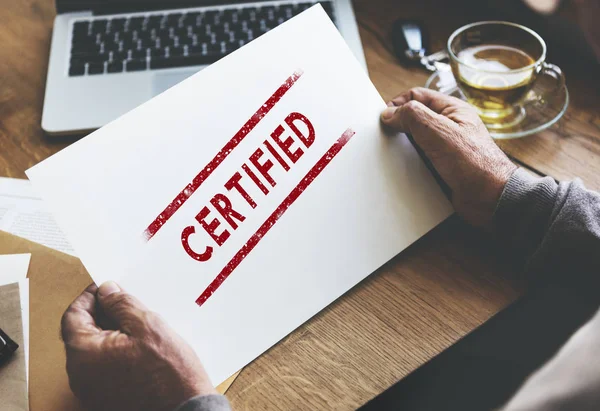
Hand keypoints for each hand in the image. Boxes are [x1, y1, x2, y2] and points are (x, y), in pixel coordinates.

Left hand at [61, 282, 215, 410]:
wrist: (186, 407)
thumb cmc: (169, 373)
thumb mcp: (147, 324)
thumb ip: (121, 303)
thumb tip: (107, 291)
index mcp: (83, 355)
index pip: (73, 315)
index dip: (90, 296)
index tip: (107, 287)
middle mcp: (81, 375)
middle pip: (82, 332)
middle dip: (102, 314)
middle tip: (127, 303)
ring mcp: (92, 389)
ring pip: (94, 349)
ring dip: (111, 332)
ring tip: (138, 324)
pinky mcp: (106, 397)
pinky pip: (104, 365)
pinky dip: (116, 350)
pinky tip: (140, 345)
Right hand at [381, 88, 516, 227]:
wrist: (490, 199)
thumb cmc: (475, 164)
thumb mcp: (439, 132)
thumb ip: (413, 116)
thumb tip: (390, 113)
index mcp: (452, 110)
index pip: (417, 96)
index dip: (397, 104)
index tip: (384, 118)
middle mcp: (448, 127)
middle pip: (414, 118)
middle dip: (397, 126)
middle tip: (385, 136)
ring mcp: (444, 147)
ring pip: (414, 141)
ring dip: (402, 147)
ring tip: (393, 153)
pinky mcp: (441, 167)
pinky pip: (418, 161)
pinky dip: (408, 164)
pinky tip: (403, 169)